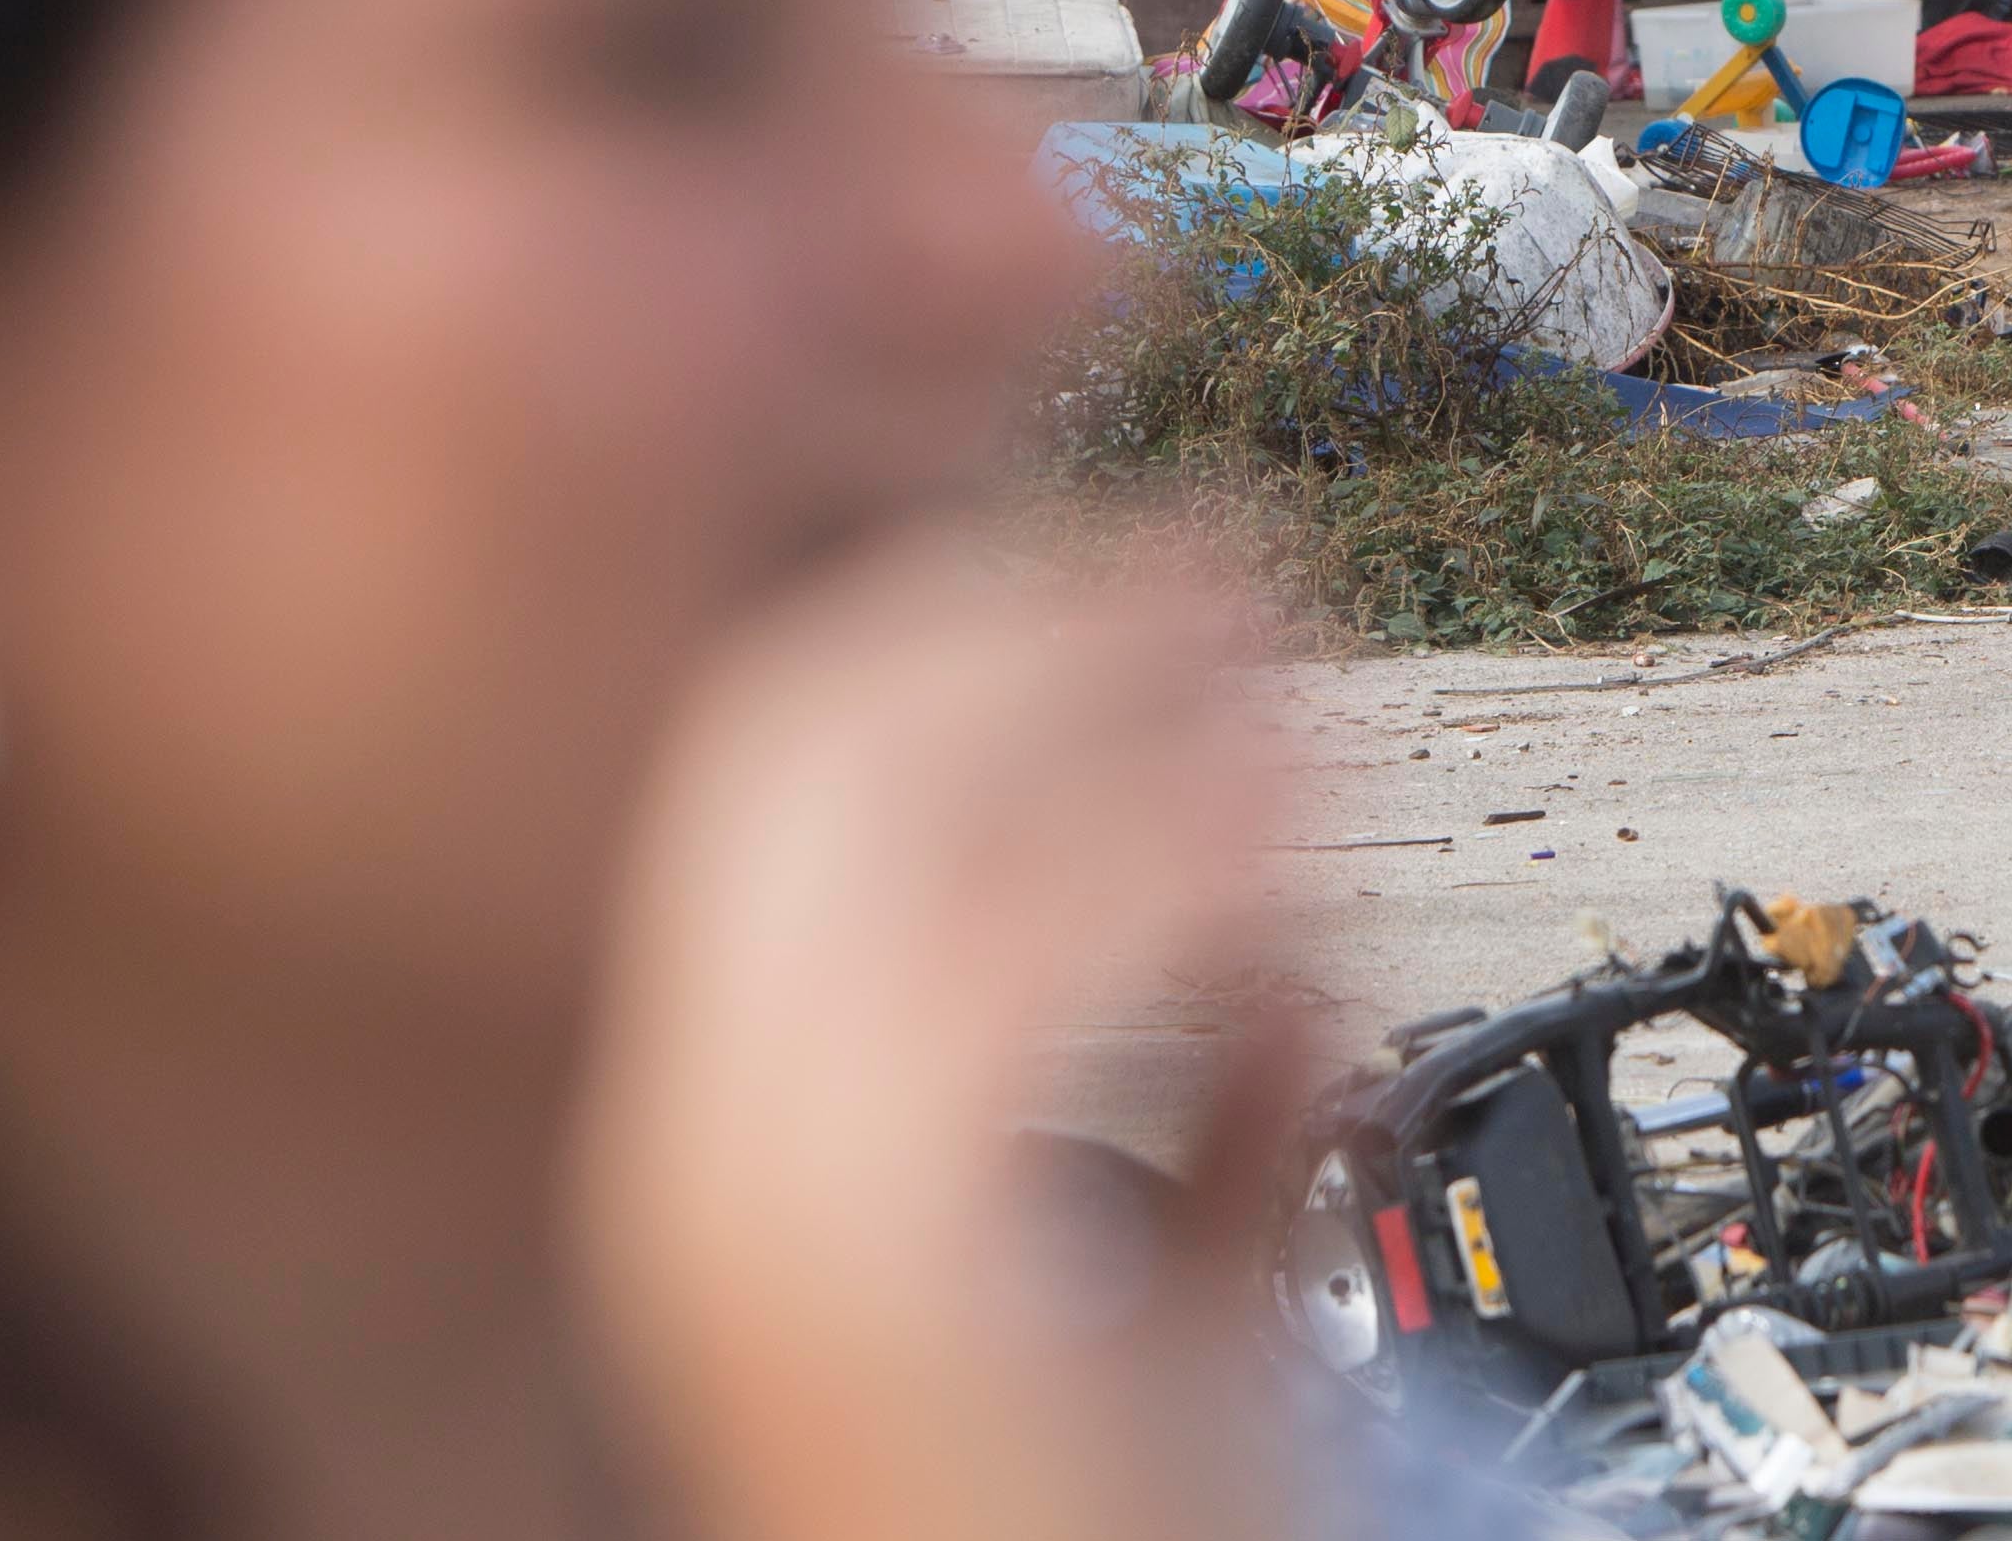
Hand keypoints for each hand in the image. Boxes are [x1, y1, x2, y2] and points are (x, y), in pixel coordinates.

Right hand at [576, 529, 1300, 1540]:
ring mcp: (757, 1201)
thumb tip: (1309, 971)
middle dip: (1031, 608)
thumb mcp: (1183, 1296)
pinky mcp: (867, 1269)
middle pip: (798, 739)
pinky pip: (985, 976)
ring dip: (1103, 707)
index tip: (1147, 572)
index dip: (961, 625)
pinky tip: (1298, 881)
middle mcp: (702, 1147)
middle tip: (1242, 568)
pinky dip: (1155, 878)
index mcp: (741, 1130)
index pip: (772, 773)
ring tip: (1302, 708)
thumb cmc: (1132, 1531)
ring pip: (867, 805)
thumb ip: (1217, 1124)